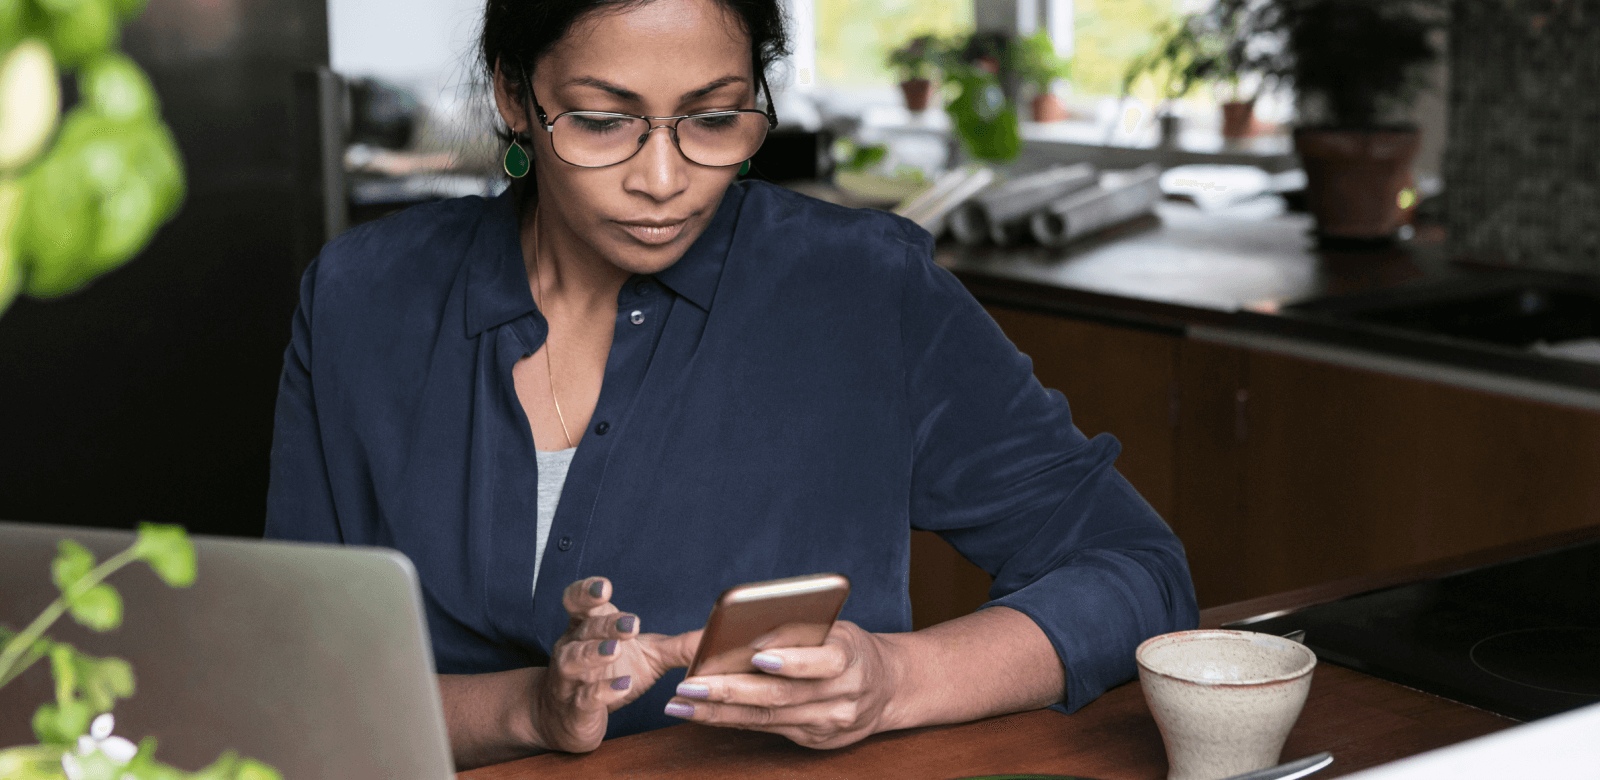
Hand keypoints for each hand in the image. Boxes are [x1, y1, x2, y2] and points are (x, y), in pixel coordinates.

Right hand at [533, 577, 698, 752]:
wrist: (567, 718)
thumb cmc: (609, 676)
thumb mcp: (649, 657)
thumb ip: (680, 646)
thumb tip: (719, 633)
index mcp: (589, 627)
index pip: (578, 601)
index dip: (586, 591)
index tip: (604, 588)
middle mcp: (573, 647)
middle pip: (583, 629)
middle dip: (606, 625)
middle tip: (632, 624)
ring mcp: (569, 679)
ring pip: (572, 660)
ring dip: (593, 653)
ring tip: (615, 649)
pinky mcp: (573, 709)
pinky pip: (582, 697)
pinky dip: (601, 691)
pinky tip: (622, 685)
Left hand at [660, 619, 901, 748]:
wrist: (889, 687)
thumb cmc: (852, 648)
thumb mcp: (838, 630)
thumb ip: (800, 633)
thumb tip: (746, 632)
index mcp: (851, 658)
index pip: (821, 662)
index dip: (791, 660)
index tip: (756, 656)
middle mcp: (842, 695)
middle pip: (782, 696)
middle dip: (730, 691)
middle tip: (689, 684)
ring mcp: (829, 723)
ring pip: (768, 719)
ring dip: (720, 711)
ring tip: (682, 703)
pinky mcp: (816, 740)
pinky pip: (769, 731)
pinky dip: (733, 720)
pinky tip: (704, 713)